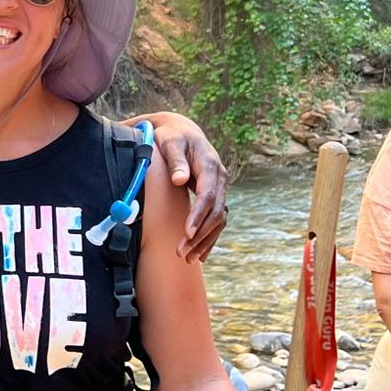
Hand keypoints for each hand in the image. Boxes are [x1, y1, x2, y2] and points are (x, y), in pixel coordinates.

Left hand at [144, 111, 228, 261]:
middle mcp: (220, 178)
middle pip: (216, 212)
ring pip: (219, 219)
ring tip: (188, 259)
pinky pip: (217, 220)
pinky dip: (210, 238)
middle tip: (181, 253)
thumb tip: (179, 179)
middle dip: (200, 234)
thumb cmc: (172, 137)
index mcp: (210, 165)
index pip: (208, 195)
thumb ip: (175, 160)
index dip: (198, 215)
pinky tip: (201, 255)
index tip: (186, 233)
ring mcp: (220, 188)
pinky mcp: (215, 195)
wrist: (183, 132)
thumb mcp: (171, 143)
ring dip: (205, 241)